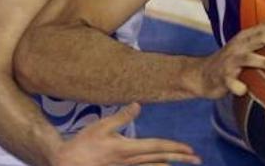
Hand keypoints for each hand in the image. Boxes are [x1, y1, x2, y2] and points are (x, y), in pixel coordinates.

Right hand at [52, 103, 200, 165]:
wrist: (67, 164)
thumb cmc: (83, 145)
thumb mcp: (101, 126)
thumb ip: (121, 117)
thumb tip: (138, 104)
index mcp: (127, 148)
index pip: (157, 147)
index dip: (175, 148)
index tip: (190, 150)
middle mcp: (130, 161)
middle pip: (160, 159)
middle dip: (180, 158)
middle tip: (197, 159)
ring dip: (170, 164)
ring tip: (185, 163)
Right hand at [194, 17, 264, 98]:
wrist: (202, 75)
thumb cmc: (232, 63)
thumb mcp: (247, 50)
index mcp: (247, 37)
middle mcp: (239, 45)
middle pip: (261, 37)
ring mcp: (230, 60)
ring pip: (249, 58)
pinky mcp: (223, 76)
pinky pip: (231, 81)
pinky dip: (238, 86)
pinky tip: (244, 91)